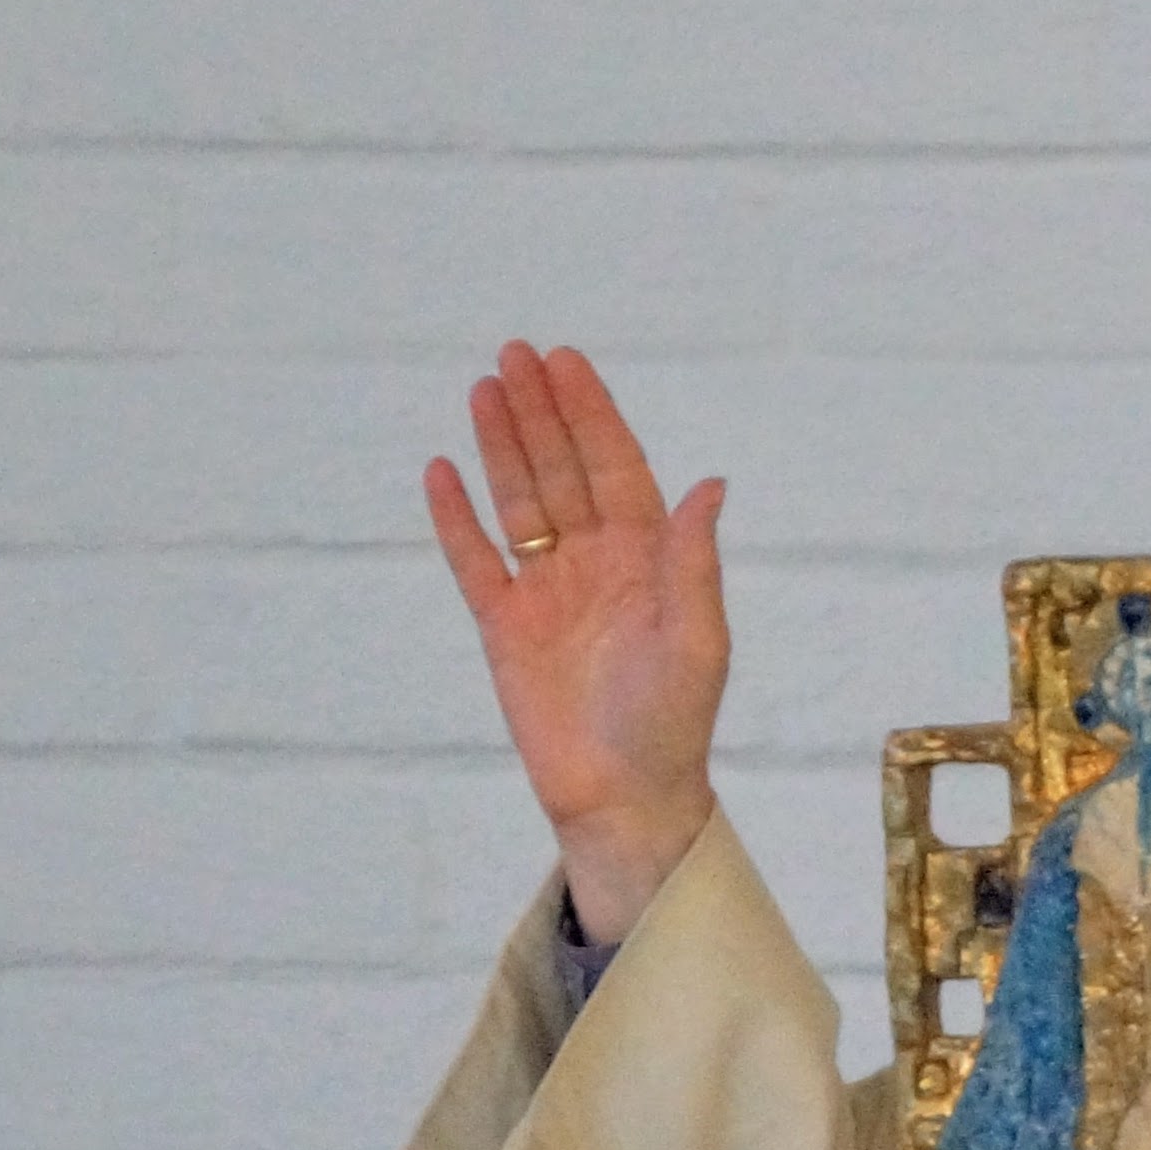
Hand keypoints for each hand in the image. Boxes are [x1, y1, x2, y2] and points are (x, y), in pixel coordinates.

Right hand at [424, 342, 729, 943]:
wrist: (624, 797)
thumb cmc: (672, 723)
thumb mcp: (697, 639)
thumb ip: (694, 561)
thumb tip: (709, 485)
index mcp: (649, 560)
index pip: (617, 469)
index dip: (592, 416)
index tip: (567, 364)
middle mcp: (597, 565)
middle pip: (564, 471)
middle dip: (542, 412)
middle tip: (516, 352)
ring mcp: (548, 593)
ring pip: (520, 502)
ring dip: (502, 446)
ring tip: (483, 388)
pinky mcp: (505, 628)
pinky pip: (475, 561)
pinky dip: (456, 519)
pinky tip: (441, 471)